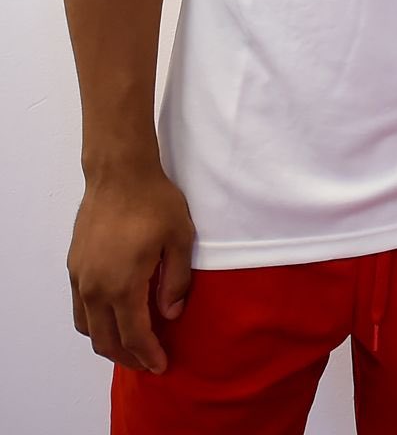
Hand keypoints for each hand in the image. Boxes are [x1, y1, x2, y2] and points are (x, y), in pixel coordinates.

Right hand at [68, 168, 195, 372]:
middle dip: (128, 357)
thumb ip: (175, 280)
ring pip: (87, 328)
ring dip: (107, 343)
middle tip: (148, 362)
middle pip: (105, 340)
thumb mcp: (179, 238)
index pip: (134, 336)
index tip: (162, 365)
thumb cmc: (155, 202)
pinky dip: (95, 323)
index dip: (148, 355)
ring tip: (131, 346)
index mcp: (122, 286)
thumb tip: (170, 314)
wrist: (119, 174)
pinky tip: (113, 318)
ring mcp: (80, 279)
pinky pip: (80, 309)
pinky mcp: (74, 267)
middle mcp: (95, 289)